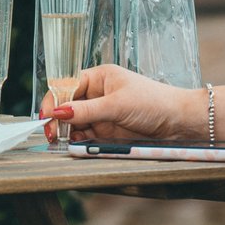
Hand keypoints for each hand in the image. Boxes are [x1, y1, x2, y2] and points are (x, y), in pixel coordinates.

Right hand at [40, 65, 203, 141]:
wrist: (178, 123)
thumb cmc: (152, 103)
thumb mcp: (117, 105)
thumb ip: (86, 110)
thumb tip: (58, 113)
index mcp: (99, 78)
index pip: (68, 85)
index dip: (55, 99)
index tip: (46, 116)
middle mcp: (97, 94)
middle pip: (68, 105)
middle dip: (57, 119)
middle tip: (50, 134)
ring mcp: (101, 114)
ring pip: (75, 123)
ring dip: (66, 132)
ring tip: (59, 143)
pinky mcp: (107, 132)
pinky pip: (86, 136)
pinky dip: (78, 142)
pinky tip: (73, 146)